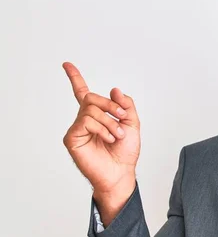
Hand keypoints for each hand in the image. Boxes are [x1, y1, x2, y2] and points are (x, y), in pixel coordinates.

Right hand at [62, 62, 139, 203]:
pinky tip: (108, 139)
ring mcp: (77, 128)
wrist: (121, 172)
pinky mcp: (72, 138)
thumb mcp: (132, 124)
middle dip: (110, 105)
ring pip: (91, 110)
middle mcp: (85, 120)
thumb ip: (125, 105)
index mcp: (97, 115)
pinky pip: (86, 121)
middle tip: (121, 117)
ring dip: (110, 122)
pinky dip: (102, 129)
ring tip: (117, 135)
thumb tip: (114, 89)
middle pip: (91, 97)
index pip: (83, 93)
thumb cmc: (125, 152)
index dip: (75, 78)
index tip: (67, 64)